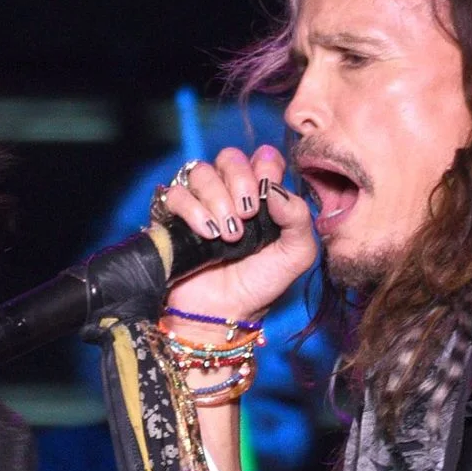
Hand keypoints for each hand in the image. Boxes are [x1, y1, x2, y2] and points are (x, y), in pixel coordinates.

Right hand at [157, 146, 318, 331]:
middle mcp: (229, 192)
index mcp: (261, 194)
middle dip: (240, 182)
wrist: (224, 314)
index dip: (265, 167)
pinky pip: (177, 193)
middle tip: (247, 216)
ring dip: (217, 200)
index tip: (267, 196)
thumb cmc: (260, 284)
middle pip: (230, 156)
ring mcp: (199, 202)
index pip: (263, 156)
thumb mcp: (296, 254)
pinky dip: (194, 211)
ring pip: (201, 171)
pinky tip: (208, 235)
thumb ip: (299, 218)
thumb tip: (275, 189)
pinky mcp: (172, 216)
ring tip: (228, 234)